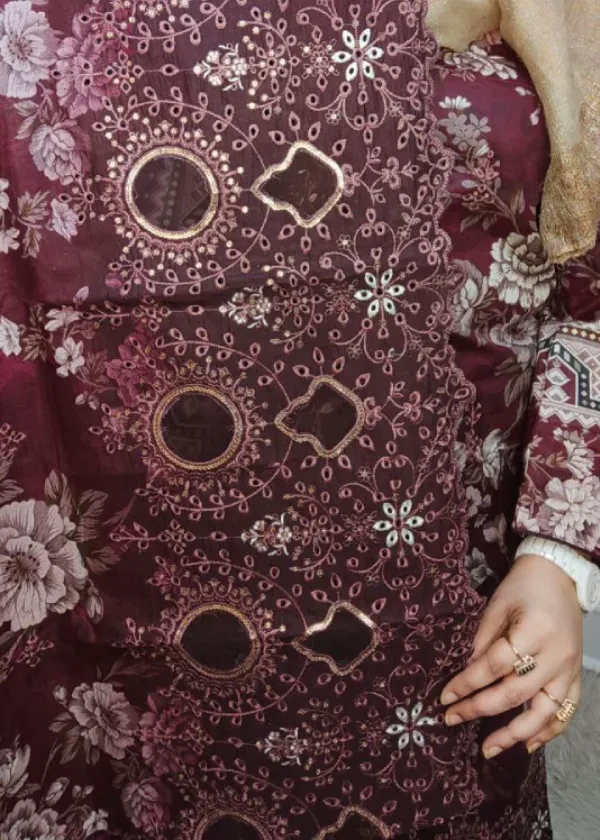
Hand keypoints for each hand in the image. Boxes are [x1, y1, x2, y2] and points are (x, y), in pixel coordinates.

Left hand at [441, 552, 582, 757]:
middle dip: (480, 709)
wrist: (558, 575)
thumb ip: (482, 641)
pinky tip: (527, 744)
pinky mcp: (575, 674)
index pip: (495, 665)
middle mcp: (556, 653)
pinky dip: (548, 731)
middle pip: (515, 692)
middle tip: (452, 719)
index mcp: (534, 630)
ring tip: (489, 748)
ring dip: (515, 733)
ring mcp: (569, 667)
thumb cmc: (523, 587)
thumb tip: (466, 674)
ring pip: (544, 711)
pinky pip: (565, 711)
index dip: (468, 683)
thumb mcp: (496, 606)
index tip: (446, 697)